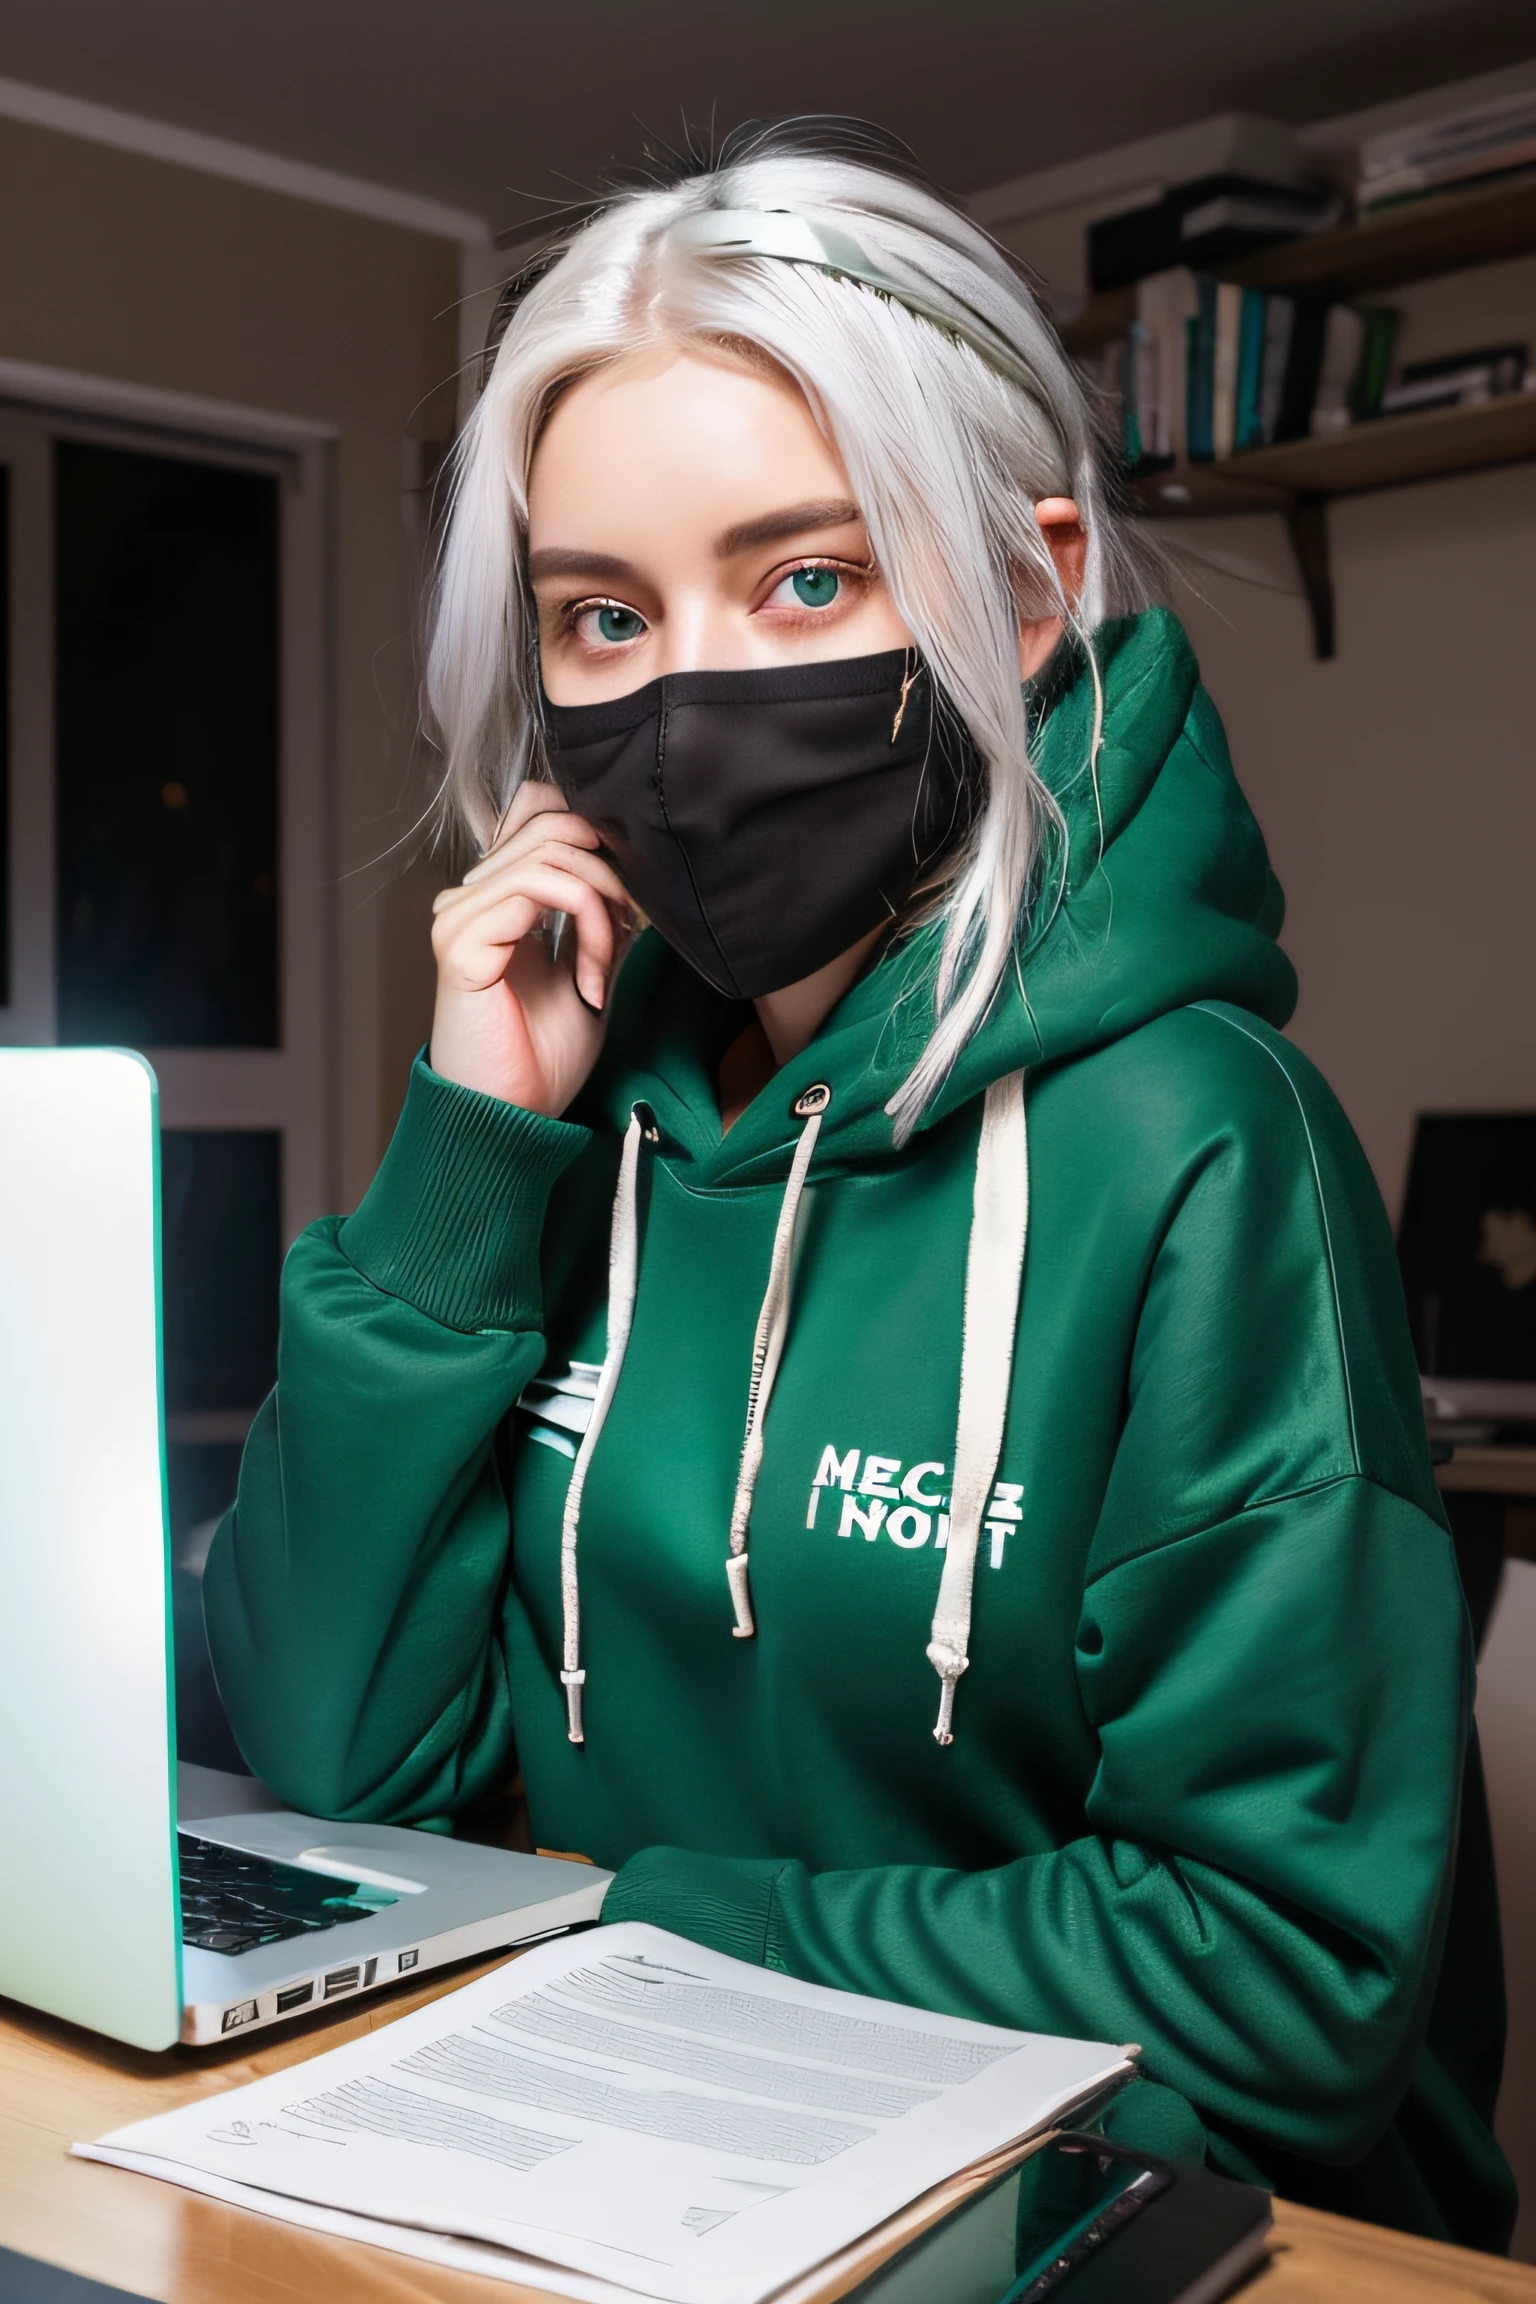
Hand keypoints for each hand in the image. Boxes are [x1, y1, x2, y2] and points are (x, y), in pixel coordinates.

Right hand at [429, 785, 635, 1113]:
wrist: (513, 1117)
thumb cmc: (543, 1058)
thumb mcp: (590, 972)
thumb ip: (602, 920)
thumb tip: (635, 871)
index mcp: (498, 898)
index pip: (537, 808)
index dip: (594, 830)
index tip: (629, 896)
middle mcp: (472, 897)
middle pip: (553, 821)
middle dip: (611, 872)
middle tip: (629, 930)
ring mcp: (460, 915)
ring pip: (553, 855)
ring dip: (602, 907)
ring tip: (605, 964)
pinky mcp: (461, 940)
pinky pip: (538, 890)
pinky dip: (586, 926)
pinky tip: (589, 979)